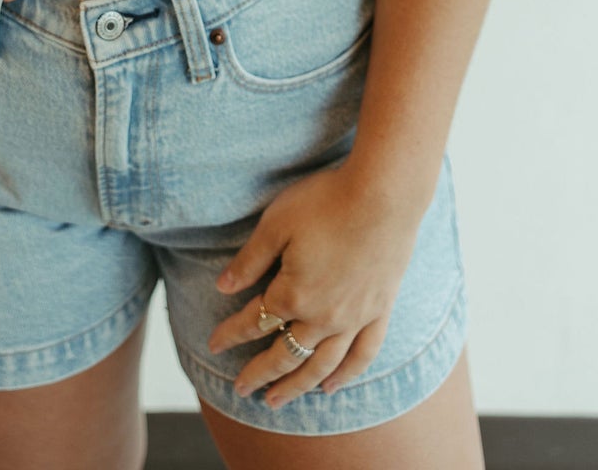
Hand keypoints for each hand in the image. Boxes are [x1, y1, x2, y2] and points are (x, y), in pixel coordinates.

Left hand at [205, 159, 421, 408]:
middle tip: (241, 391)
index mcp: (292, 294)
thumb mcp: (277, 223)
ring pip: (320, 365)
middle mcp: (322, 317)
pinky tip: (331, 387)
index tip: (213, 346)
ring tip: (276, 402)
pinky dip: (345, 376)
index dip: (230, 335)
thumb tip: (222, 287)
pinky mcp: (379, 311)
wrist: (384, 195)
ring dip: (296, 386)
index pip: (253, 322)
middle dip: (259, 374)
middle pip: (285, 354)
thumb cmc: (326, 201)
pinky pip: (361, 356)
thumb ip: (250, 260)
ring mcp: (353, 318)